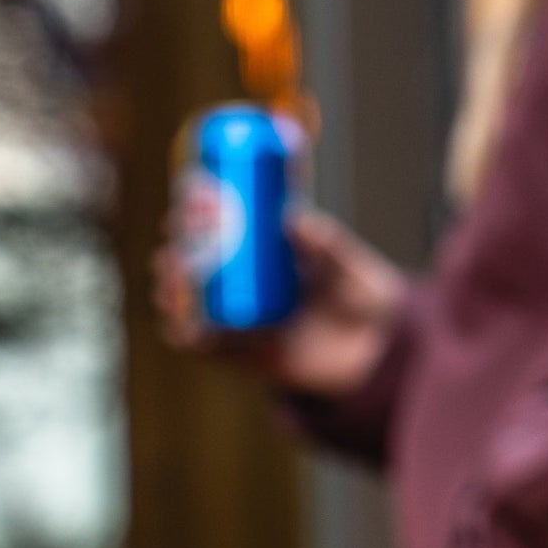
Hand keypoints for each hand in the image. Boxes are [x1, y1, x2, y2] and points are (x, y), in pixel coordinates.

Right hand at [155, 209, 406, 401]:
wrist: (378, 355)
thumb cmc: (366, 300)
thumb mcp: (349, 264)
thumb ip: (327, 244)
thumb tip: (293, 218)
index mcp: (268, 253)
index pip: (224, 225)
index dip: (201, 209)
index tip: (194, 192)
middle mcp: (249, 285)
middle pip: (198, 260)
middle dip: (180, 243)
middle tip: (180, 230)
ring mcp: (244, 318)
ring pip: (192, 300)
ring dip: (172, 285)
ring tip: (170, 269)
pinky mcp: (244, 354)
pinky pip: (205, 346)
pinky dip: (184, 333)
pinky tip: (176, 319)